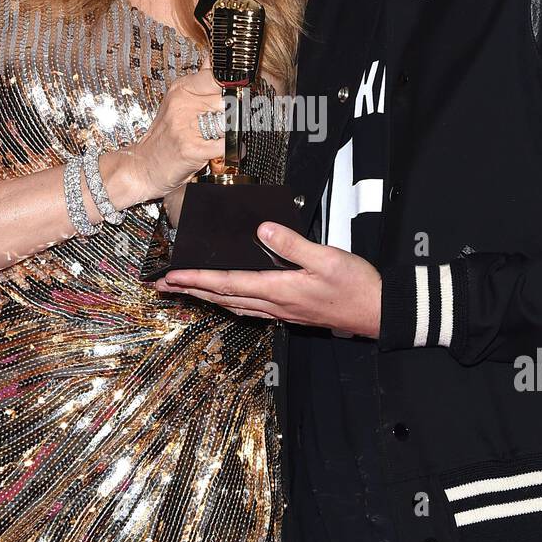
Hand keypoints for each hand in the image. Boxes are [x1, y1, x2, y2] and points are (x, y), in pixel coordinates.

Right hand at [133, 52, 225, 197]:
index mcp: (182, 89)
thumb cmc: (165, 136)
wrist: (144, 166)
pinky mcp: (191, 148)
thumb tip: (214, 56)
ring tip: (224, 135)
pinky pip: (226, 144)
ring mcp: (185, 126)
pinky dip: (234, 149)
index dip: (235, 84)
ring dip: (234, 131)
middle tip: (232, 120)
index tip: (240, 91)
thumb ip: (201, 79)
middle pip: (228, 98)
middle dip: (237, 110)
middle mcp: (183, 104)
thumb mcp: (179, 100)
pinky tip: (227, 149)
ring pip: (229, 120)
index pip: (218, 75)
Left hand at [153, 222, 381, 338]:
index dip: (197, 279)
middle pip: (223, 297)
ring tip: (186, 291)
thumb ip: (294, 243)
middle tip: (163, 286)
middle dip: (191, 290)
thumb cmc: (356, 286)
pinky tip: (228, 300)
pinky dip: (230, 302)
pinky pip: (250, 308)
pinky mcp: (290, 311)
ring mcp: (282, 310)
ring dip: (206, 297)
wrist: (378, 311)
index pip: (228, 283)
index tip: (172, 277)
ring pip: (234, 305)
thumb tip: (264, 230)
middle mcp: (275, 303)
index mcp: (280, 288)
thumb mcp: (327, 258)